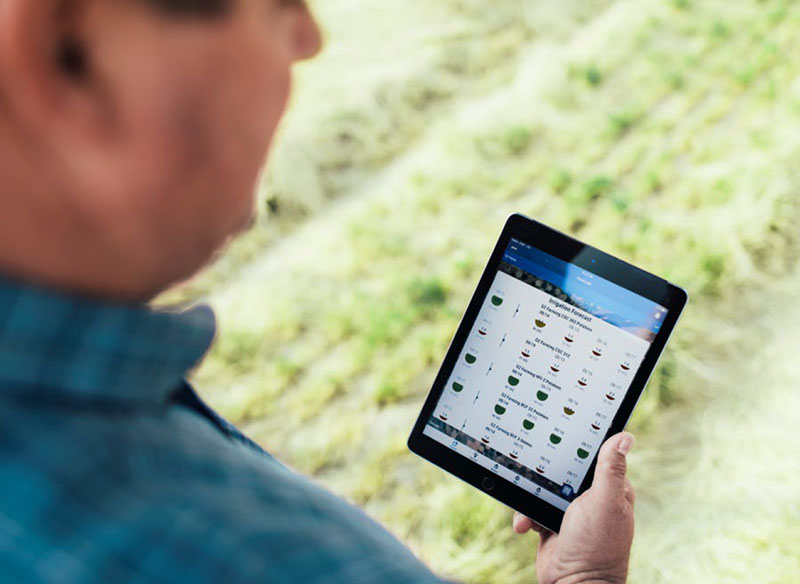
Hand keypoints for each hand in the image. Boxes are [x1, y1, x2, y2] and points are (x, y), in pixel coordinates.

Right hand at [512, 432, 635, 583]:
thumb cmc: (597, 544)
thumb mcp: (604, 500)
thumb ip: (611, 469)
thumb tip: (626, 436)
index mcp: (610, 487)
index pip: (595, 455)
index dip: (578, 445)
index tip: (560, 434)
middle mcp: (591, 497)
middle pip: (563, 469)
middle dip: (546, 473)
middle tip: (537, 474)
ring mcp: (569, 510)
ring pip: (544, 487)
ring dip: (532, 497)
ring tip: (532, 510)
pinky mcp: (551, 523)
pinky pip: (532, 508)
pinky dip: (526, 515)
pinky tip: (526, 525)